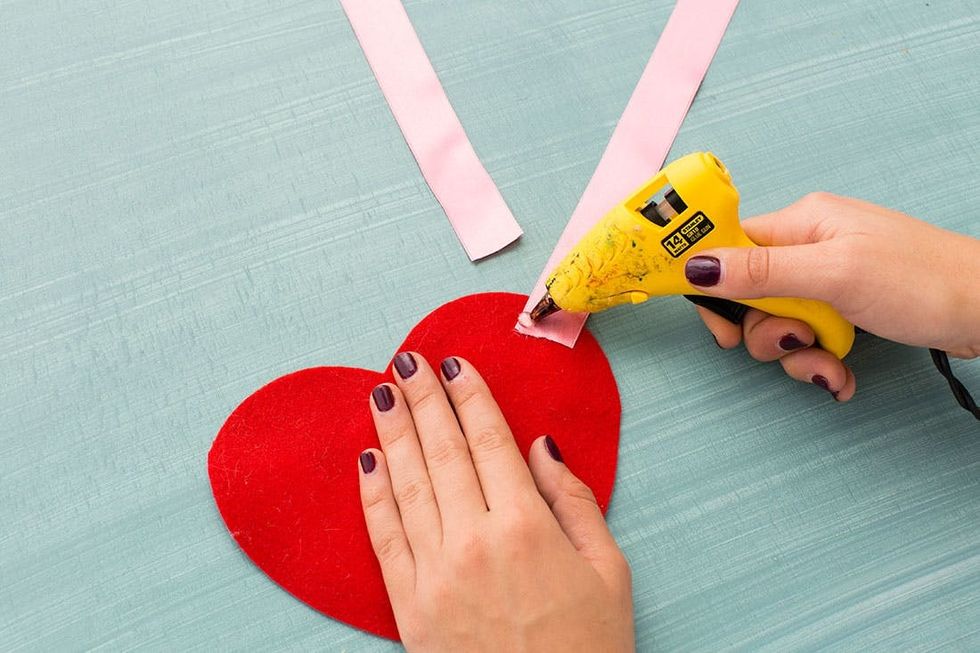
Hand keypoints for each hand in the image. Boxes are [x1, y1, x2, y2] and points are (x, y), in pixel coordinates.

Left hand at [358, 352, 633, 651]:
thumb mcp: (608, 572)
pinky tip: (366, 461)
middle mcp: (474, 541)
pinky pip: (384, 538)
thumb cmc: (588, 649)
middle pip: (443, 453)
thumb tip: (540, 446)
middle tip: (406, 361)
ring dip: (392, 434)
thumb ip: (573, 502)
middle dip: (424, 401)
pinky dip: (372, 496)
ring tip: (381, 393)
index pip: (490, 443)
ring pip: (407, 486)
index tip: (453, 364)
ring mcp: (435, 574)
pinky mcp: (409, 606)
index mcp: (527, 527)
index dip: (470, 398)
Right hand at [685, 192, 979, 400]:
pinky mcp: (843, 307)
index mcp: (800, 224)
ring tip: (831, 362)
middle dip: (768, 334)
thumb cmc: (924, 281)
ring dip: (798, 355)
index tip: (723, 327)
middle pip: (749, 297)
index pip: (728, 248)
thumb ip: (762, 272)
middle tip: (800, 341)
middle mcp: (807, 248)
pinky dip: (819, 362)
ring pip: (777, 326)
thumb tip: (697, 267)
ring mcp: (826, 280)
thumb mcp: (835, 275)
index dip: (715, 290)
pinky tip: (841, 374)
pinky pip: (807, 339)